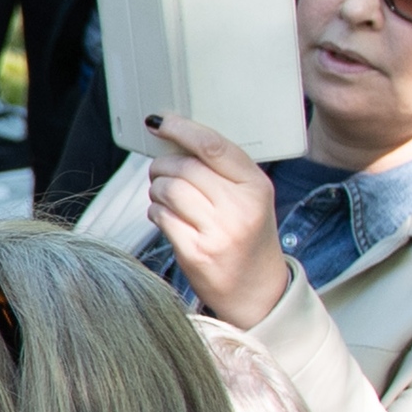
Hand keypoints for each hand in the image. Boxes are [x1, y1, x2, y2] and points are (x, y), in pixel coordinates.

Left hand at [137, 113, 287, 324]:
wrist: (256, 289)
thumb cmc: (246, 235)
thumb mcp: (249, 197)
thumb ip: (221, 171)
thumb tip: (174, 141)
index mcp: (255, 185)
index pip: (213, 146)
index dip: (181, 129)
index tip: (159, 121)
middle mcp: (239, 206)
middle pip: (183, 167)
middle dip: (162, 166)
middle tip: (161, 173)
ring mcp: (218, 231)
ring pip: (168, 190)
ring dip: (156, 190)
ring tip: (164, 197)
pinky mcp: (196, 252)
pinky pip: (160, 217)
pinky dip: (155, 212)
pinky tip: (165, 217)